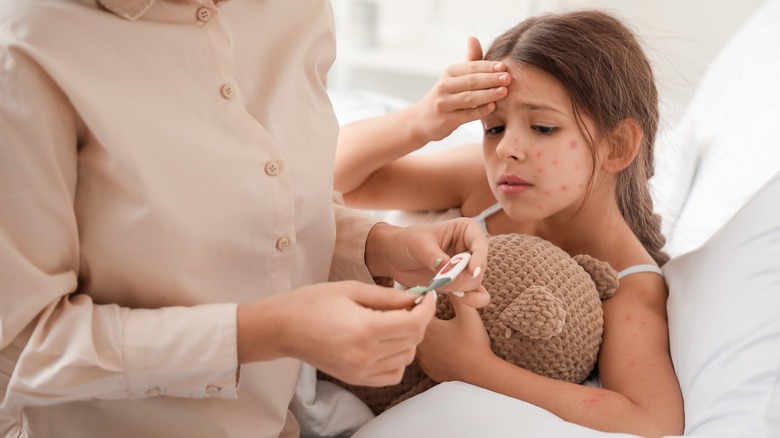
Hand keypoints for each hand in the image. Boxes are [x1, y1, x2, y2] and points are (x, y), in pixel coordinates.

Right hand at [237, 280, 436, 386]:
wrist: (283, 328)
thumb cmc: (313, 302)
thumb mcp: (352, 289)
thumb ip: (388, 296)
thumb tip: (416, 296)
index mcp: (365, 329)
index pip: (414, 323)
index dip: (427, 307)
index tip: (428, 295)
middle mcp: (365, 355)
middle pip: (413, 340)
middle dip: (419, 319)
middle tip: (410, 303)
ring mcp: (361, 371)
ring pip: (407, 358)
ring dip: (409, 338)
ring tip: (395, 321)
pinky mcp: (356, 379)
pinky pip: (392, 374)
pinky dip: (398, 358)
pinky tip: (387, 342)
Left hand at [365, 218, 489, 307]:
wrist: (393, 257)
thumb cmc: (406, 242)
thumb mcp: (419, 245)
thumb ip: (435, 257)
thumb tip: (450, 270)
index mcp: (465, 230)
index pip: (480, 244)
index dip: (480, 259)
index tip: (472, 272)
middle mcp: (470, 248)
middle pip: (479, 268)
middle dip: (462, 278)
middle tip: (440, 281)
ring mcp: (466, 268)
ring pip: (476, 284)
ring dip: (462, 290)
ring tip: (440, 286)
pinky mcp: (460, 283)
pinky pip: (475, 296)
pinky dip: (469, 300)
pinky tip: (455, 298)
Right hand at [408, 36, 510, 142]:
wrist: (422, 119)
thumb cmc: (446, 95)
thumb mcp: (454, 77)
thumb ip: (469, 60)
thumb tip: (473, 38)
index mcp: (448, 73)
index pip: (471, 67)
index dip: (488, 67)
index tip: (503, 67)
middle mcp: (444, 86)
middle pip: (470, 81)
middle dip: (491, 79)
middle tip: (508, 78)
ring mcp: (443, 104)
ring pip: (469, 98)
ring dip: (488, 94)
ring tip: (504, 92)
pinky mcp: (446, 120)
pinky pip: (466, 115)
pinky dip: (479, 111)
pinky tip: (492, 107)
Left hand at [416, 295, 493, 382]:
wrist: (481, 372)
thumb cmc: (475, 342)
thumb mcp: (468, 314)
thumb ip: (458, 294)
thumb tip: (451, 278)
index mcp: (426, 328)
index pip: (414, 309)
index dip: (420, 301)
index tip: (426, 296)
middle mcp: (418, 344)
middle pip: (413, 325)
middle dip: (420, 316)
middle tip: (431, 310)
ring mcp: (422, 360)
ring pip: (417, 341)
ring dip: (424, 333)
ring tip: (437, 327)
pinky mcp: (428, 369)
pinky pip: (424, 356)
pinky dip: (429, 350)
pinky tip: (440, 345)